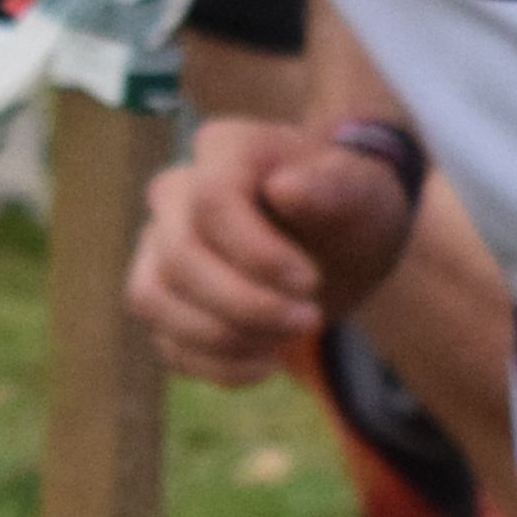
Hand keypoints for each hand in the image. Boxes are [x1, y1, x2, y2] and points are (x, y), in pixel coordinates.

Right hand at [129, 113, 424, 382]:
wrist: (340, 246)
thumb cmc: (349, 210)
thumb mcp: (363, 195)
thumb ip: (333, 188)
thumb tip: (285, 187)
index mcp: (224, 149)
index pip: (211, 202)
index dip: (256, 254)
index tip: (310, 282)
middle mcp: (175, 192)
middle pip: (178, 257)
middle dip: (246, 304)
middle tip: (311, 319)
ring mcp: (158, 246)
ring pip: (153, 300)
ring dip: (225, 338)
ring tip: (287, 339)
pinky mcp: (161, 299)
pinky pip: (165, 343)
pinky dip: (217, 366)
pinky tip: (268, 362)